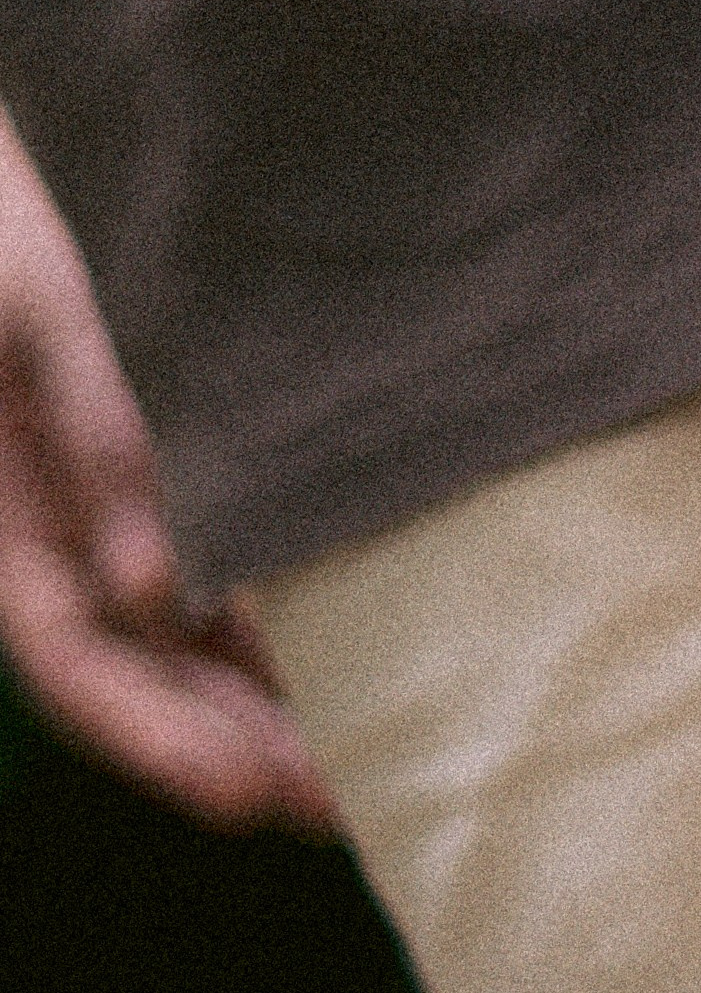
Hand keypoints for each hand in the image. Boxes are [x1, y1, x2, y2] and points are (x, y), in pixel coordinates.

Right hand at [0, 112, 333, 832]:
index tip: (250, 796)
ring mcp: (100, 524)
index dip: (158, 744)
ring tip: (372, 769)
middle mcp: (53, 545)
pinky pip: (209, 587)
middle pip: (143, 686)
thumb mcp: (32, 314)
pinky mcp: (149, 487)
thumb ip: (94, 433)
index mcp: (4, 529)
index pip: (79, 668)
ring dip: (265, 714)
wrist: (3, 178)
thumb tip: (153, 588)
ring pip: (184, 652)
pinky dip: (270, 638)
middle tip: (357, 814)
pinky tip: (351, 663)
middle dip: (238, 759)